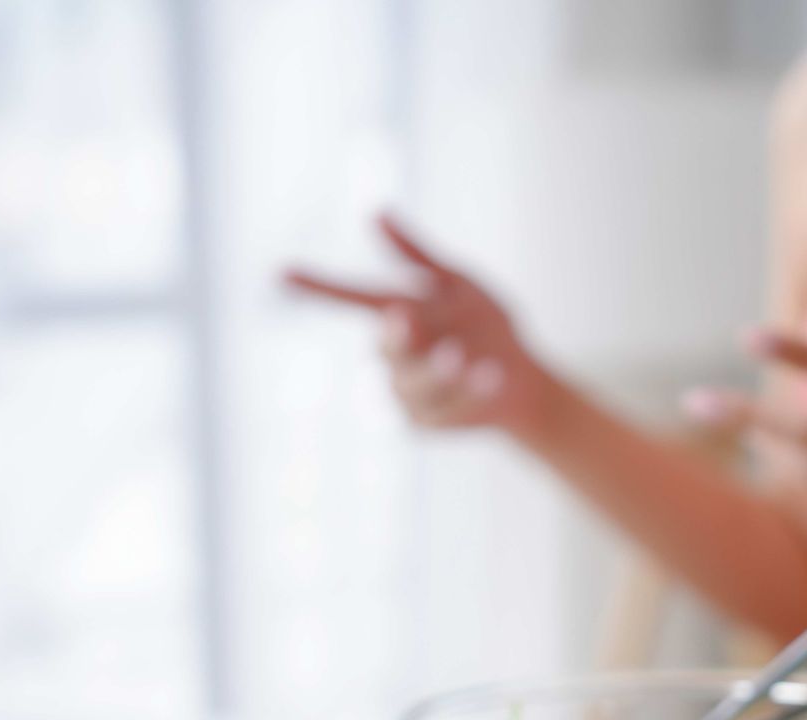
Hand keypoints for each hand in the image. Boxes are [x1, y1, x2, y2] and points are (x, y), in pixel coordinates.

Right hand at [285, 213, 558, 437]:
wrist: (522, 378)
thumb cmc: (486, 323)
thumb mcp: (458, 283)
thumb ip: (417, 254)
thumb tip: (376, 210)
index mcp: (397, 313)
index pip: (351, 297)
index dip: (318, 287)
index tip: (284, 272)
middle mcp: (394, 354)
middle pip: (386, 346)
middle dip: (397, 335)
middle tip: (407, 316)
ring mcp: (406, 391)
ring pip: (413, 384)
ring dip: (440, 370)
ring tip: (465, 356)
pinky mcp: (424, 422)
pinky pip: (443, 407)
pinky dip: (470, 390)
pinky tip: (491, 374)